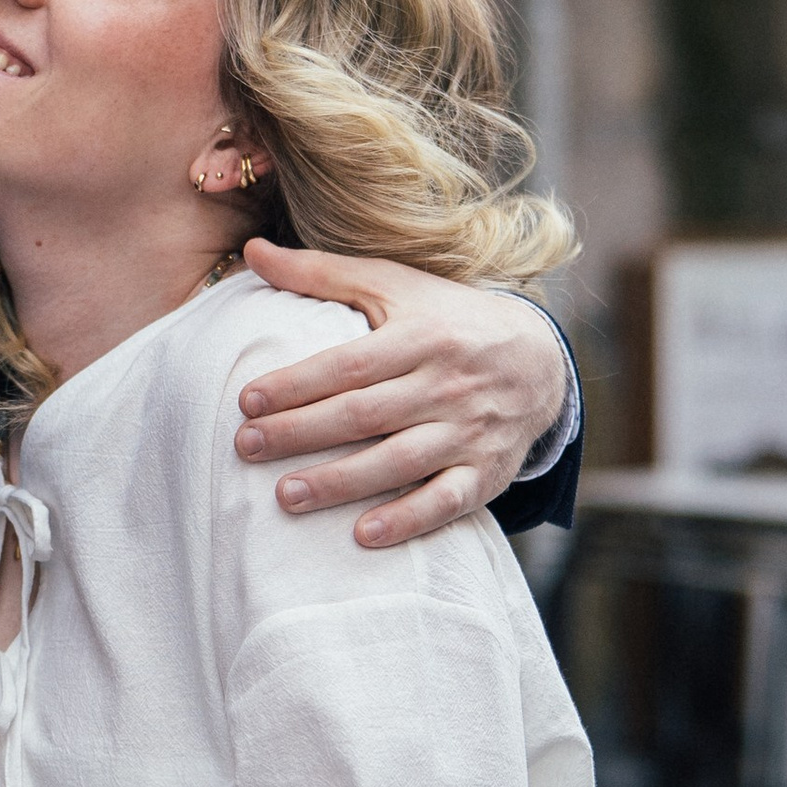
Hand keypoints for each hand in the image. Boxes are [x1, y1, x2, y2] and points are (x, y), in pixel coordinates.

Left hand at [233, 239, 570, 548]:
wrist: (540, 359)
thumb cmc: (447, 319)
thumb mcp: (393, 286)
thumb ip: (322, 272)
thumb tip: (253, 251)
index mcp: (423, 336)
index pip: (351, 364)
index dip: (298, 383)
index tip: (247, 401)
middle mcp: (448, 384)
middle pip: (366, 414)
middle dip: (303, 432)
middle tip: (247, 447)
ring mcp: (470, 431)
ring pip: (400, 461)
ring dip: (342, 482)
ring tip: (286, 496)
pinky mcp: (487, 473)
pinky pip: (447, 501)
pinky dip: (408, 520)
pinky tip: (364, 535)